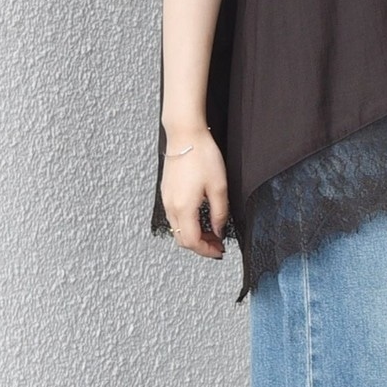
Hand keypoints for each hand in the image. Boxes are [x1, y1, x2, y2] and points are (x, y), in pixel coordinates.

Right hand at [161, 125, 228, 258]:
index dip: (206, 251)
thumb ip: (220, 213)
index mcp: (184, 208)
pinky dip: (187, 224)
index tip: (219, 251)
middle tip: (217, 244)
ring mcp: (166, 199)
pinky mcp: (166, 192)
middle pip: (182, 239)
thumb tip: (218, 229)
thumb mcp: (219, 187)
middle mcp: (171, 206)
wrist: (185, 135)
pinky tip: (199, 218)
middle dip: (200, 246)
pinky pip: (174, 217)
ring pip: (177, 229)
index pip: (192, 241)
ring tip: (211, 231)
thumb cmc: (202, 156)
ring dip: (193, 235)